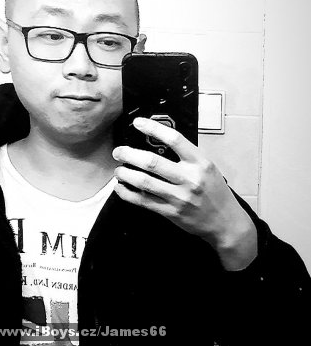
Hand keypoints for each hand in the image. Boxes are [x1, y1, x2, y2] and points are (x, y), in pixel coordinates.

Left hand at [112, 117, 257, 270]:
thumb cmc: (215, 192)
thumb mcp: (207, 167)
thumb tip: (158, 140)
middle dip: (129, 154)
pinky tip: (121, 187)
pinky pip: (143, 201)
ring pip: (144, 182)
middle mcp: (189, 179)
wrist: (226, 222)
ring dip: (125, 174)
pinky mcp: (170, 212)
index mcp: (200, 163)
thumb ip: (186, 156)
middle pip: (153, 162)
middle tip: (118, 151)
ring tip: (118, 170)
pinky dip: (127, 193)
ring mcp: (179, 197)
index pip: (174, 139)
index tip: (138, 123)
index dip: (153, 128)